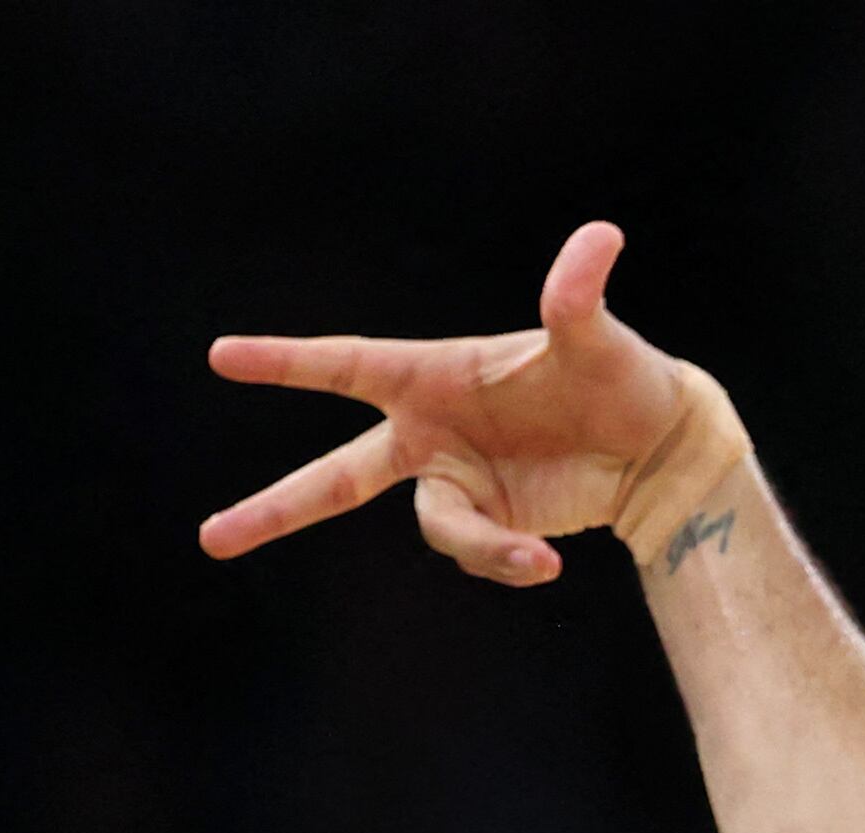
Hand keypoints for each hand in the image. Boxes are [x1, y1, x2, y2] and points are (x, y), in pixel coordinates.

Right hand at [202, 221, 722, 583]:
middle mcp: (432, 432)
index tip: (221, 355)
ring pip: (434, 527)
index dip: (286, 362)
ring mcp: (457, 481)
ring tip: (538, 560)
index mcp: (435, 376)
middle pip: (336, 477)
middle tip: (210, 539)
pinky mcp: (488, 522)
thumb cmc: (620, 377)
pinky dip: (504, 562)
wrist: (653, 445)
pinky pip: (475, 551)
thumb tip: (600, 236)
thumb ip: (579, 295)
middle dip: (276, 509)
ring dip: (480, 547)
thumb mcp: (596, 338)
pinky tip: (548, 564)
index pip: (347, 365)